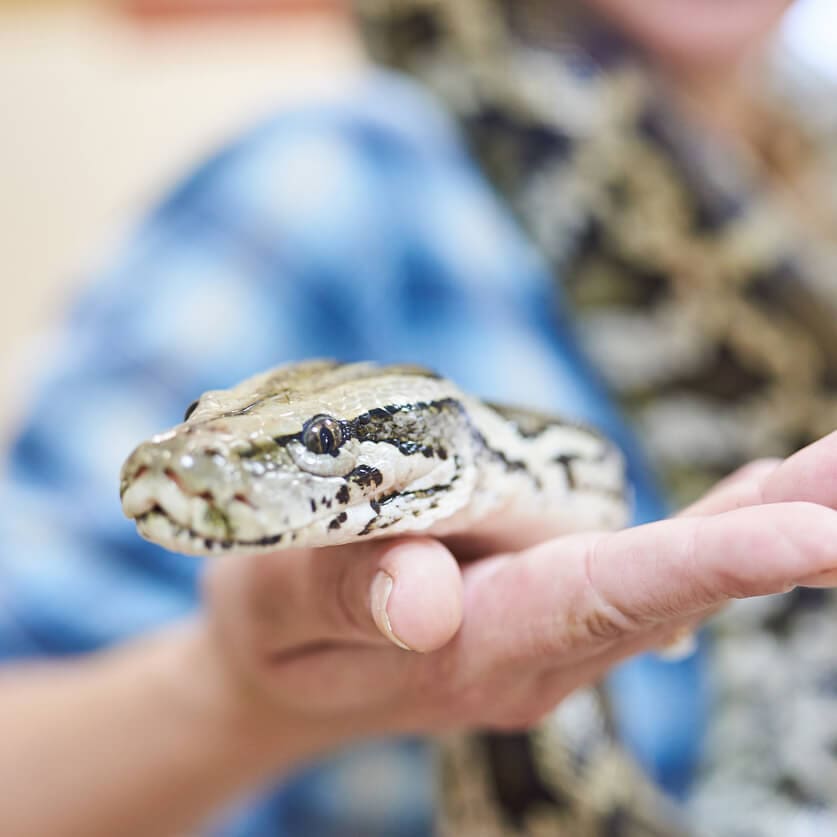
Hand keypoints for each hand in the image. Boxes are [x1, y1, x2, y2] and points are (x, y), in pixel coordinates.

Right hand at [198, 430, 836, 763]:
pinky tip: (778, 498)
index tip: (816, 537)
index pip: (603, 599)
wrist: (280, 672)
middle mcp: (538, 650)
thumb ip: (339, 594)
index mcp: (469, 649)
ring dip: (773, 522)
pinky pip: (649, 566)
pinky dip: (722, 527)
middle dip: (786, 531)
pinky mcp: (548, 603)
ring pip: (677, 574)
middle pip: (676, 584)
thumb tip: (429, 597)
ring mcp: (552, 632)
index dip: (707, 564)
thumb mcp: (270, 604)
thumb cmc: (264, 628)